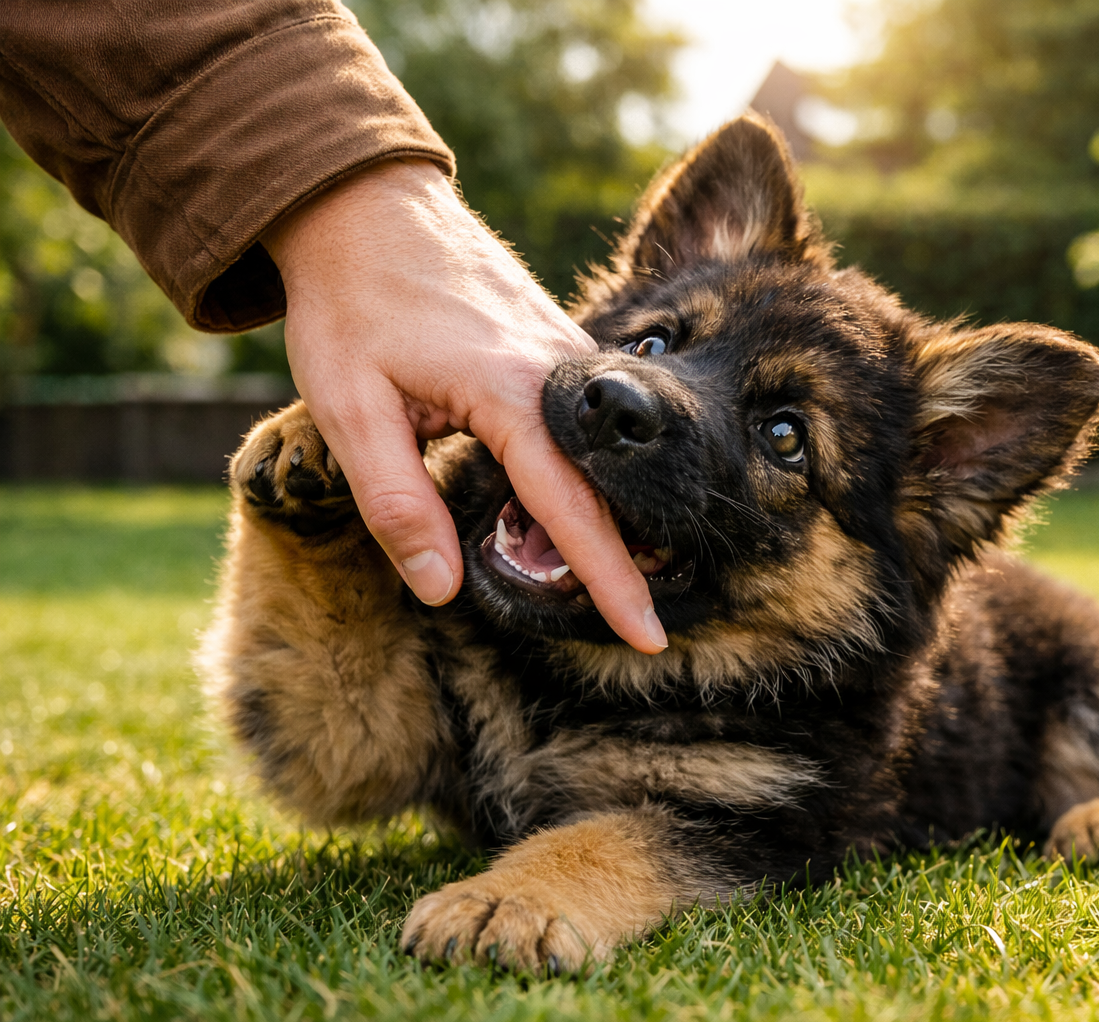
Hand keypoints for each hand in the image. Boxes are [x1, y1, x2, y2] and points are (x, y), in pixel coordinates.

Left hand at [261, 158, 666, 652]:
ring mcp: (569, 356)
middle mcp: (560, 374)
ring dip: (607, 521)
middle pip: (607, 492)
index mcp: (514, 393)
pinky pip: (586, 428)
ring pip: (602, 460)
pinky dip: (587, 476)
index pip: (575, 510)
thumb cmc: (350, 302)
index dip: (609, 581)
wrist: (368, 204)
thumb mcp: (348, 408)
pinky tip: (572, 508)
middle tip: (640, 631)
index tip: (646, 637)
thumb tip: (440, 589)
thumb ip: (396, 503)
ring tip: (610, 583)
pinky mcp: (561, 348)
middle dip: (624, 565)